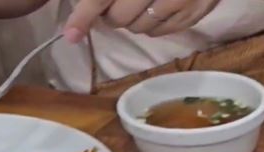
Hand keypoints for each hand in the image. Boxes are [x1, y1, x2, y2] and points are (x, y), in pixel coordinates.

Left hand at [63, 0, 219, 42]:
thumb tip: (90, 6)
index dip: (84, 16)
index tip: (71, 35)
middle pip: (120, 18)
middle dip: (112, 16)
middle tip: (115, 6)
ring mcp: (178, 2)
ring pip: (140, 28)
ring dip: (133, 22)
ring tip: (139, 5)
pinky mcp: (192, 14)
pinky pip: (160, 32)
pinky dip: (151, 25)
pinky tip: (156, 10)